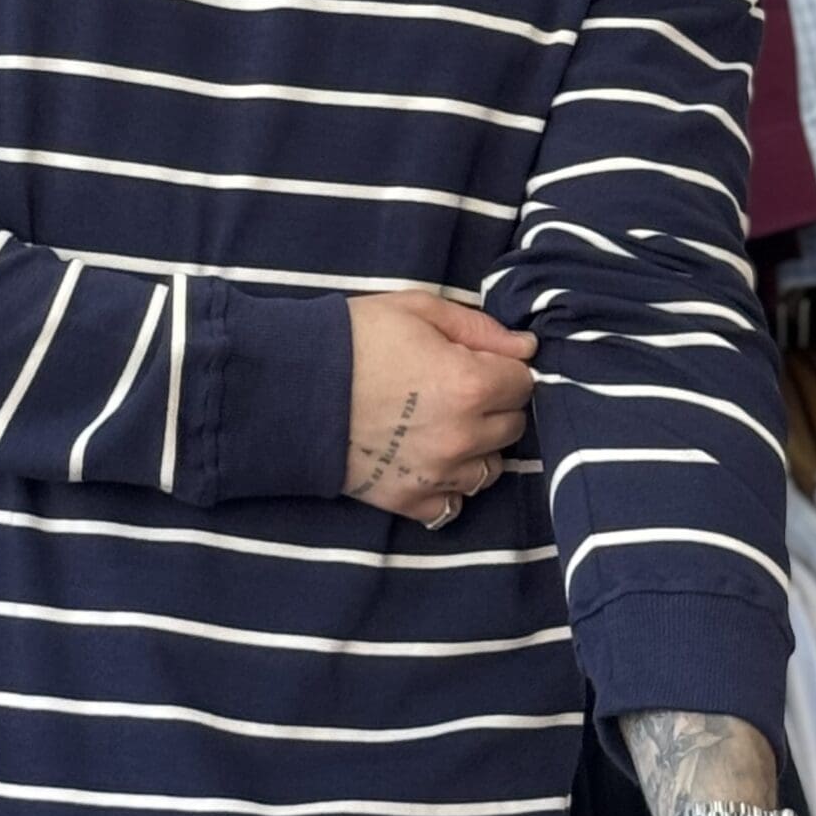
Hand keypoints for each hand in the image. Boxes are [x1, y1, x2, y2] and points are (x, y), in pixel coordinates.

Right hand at [343, 292, 535, 523]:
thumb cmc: (354, 339)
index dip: (502, 368)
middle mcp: (463, 437)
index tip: (476, 362)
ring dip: (476, 448)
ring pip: (490, 469)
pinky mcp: (409, 500)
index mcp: (470, 384)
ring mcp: (437, 474)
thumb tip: (526, 348)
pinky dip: (448, 487)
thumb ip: (479, 328)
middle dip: (493, 406)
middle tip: (453, 389)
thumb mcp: (417, 310)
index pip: (523, 383)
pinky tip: (428, 461)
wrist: (290, 387)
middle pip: (512, 427)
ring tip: (441, 427)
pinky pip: (453, 505)